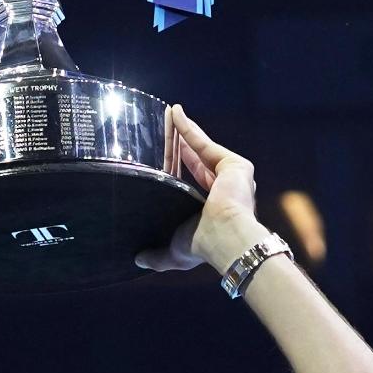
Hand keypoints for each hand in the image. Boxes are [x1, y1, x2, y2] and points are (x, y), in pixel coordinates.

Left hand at [139, 109, 272, 276]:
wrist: (223, 237)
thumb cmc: (203, 246)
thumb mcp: (175, 253)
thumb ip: (157, 255)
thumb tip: (138, 259)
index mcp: (213, 207)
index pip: (192, 180)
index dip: (177, 166)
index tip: (163, 156)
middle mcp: (225, 189)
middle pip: (194, 159)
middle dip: (178, 144)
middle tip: (162, 129)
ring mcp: (231, 176)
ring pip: (200, 147)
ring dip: (183, 130)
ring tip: (167, 114)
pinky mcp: (234, 165)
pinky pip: (204, 142)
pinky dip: (188, 128)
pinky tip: (175, 113)